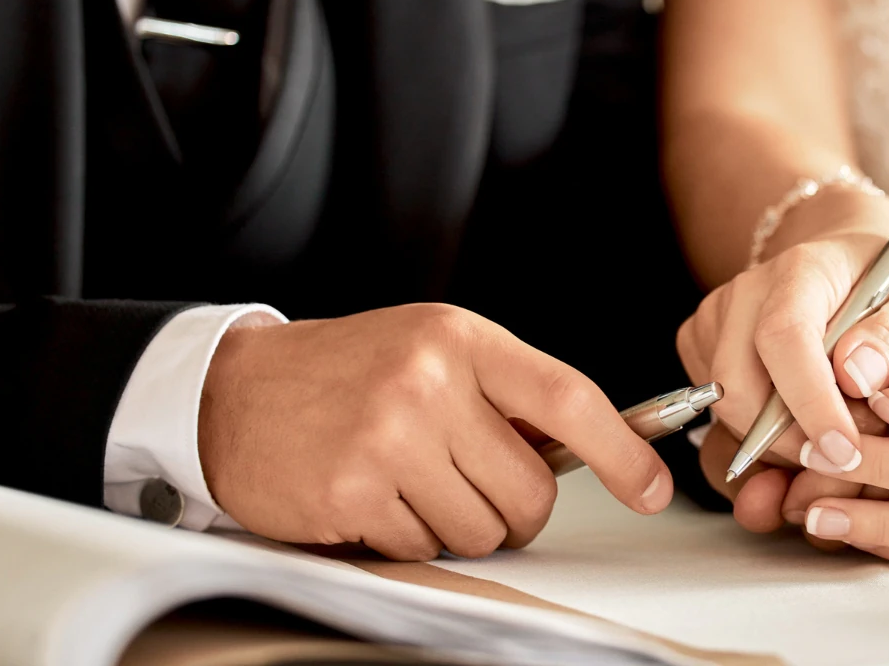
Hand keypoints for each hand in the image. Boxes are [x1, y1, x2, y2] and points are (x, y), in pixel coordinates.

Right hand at [197, 304, 671, 560]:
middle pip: (529, 492)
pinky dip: (404, 536)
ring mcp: (389, 438)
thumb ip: (505, 393)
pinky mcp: (352, 492)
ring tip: (410, 481)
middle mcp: (428, 382)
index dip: (623, 452)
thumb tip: (593, 450)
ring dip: (455, 524)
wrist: (234, 392)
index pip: (567, 397)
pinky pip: (422, 548)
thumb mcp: (432, 350)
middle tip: (467, 483)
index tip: (653, 488)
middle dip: (513, 510)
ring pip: (481, 531)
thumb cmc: (349, 372)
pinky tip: (370, 495)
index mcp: (460, 339)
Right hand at [676, 186, 888, 473]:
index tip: (846, 451)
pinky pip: (720, 416)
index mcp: (802, 269)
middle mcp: (747, 291)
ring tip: (836, 433)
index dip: (810, 404)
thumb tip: (861, 380)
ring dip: (780, 446)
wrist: (847, 260)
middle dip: (791, 443)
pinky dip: (763, 438)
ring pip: (728, 413)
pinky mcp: (700, 346)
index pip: (785, 338)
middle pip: (739, 389)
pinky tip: (805, 422)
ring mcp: (717, 319)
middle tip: (850, 455)